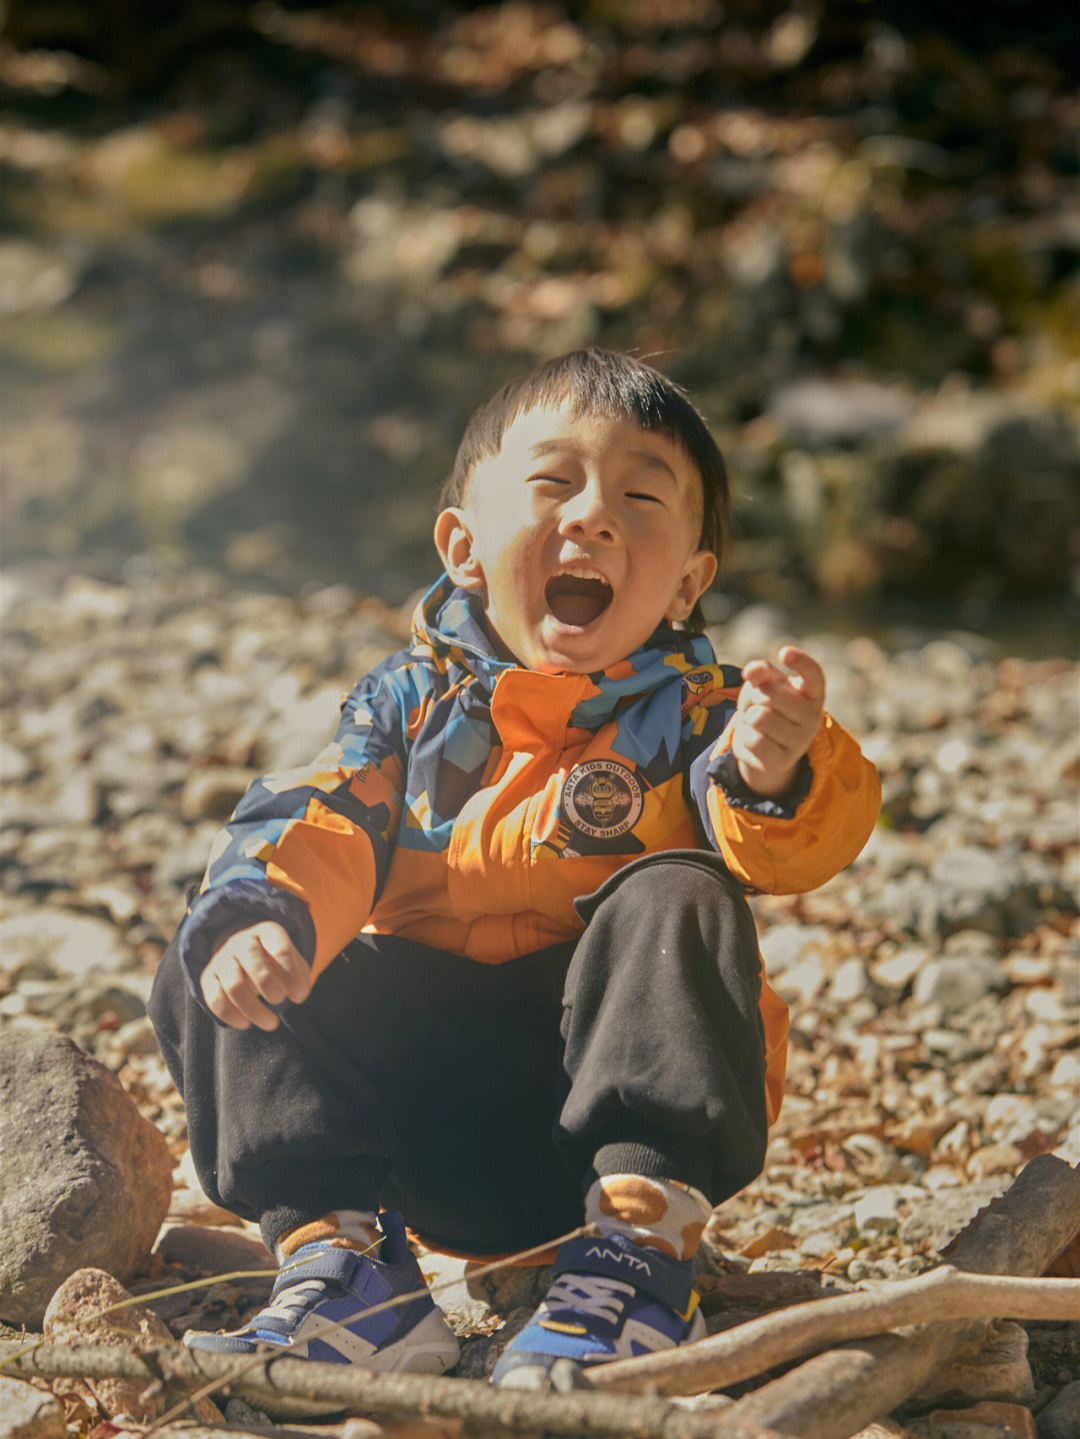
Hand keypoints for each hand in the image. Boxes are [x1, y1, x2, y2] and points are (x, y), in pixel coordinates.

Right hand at [199, 922, 312, 1029]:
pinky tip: (246, 1024)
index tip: (299, 996)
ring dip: (254, 1009)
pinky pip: (215, 998)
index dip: (292, 976)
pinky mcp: (208, 977)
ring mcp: (222, 959)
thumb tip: (298, 994)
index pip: (281, 950)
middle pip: (253, 962)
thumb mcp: (292, 961)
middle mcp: (243, 942)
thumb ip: (299, 976)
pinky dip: (230, 1015)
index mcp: (268, 933)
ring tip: (271, 1023)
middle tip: (280, 1001)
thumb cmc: (275, 962)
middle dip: (268, 985)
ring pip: (234, 985)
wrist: (242, 955)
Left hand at [732, 646, 824, 797]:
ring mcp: (800, 742)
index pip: (814, 675)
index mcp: (812, 693)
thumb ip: (762, 672)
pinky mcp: (783, 761)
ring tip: (755, 722)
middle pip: (768, 695)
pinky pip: (753, 741)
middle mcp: (813, 717)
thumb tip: (752, 671)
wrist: (767, 747)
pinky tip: (754, 739)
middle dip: (753, 697)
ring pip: (758, 718)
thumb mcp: (766, 684)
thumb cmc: (770, 706)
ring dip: (747, 717)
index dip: (801, 662)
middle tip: (756, 704)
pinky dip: (745, 737)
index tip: (784, 652)